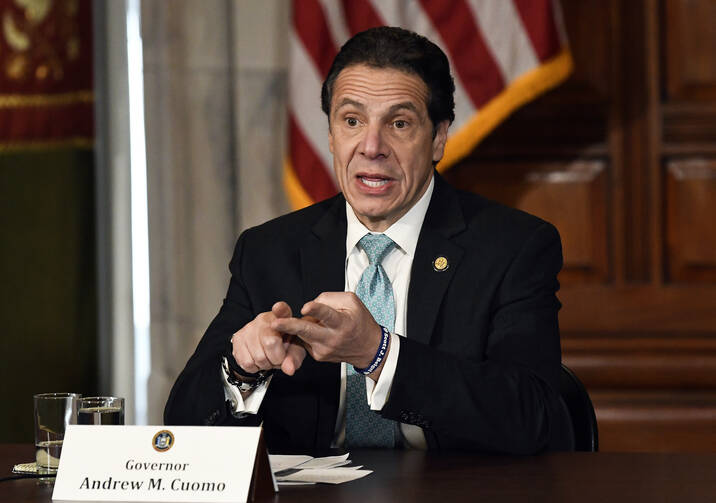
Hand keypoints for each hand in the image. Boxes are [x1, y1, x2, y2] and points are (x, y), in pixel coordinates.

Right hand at [231, 301, 306, 375]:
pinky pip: (247, 362)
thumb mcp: (295, 350)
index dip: (280, 309)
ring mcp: (248, 328)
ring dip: (266, 365)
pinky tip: (258, 360)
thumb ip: (294, 358)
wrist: (264, 347)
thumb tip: (289, 370)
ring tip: (268, 358)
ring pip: (258, 357)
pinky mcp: (237, 338)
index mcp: (282, 317)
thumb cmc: (284, 345)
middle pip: (270, 342)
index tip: (278, 308)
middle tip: (278, 358)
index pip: (282, 310)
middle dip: (277, 358)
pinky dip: (254, 367)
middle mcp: (264, 319)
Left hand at [271, 292, 385, 372]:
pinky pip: (306, 340)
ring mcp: (324, 349)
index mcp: (343, 323)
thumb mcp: (352, 302)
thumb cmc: (360, 322)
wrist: (368, 349)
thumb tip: (311, 304)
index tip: (305, 307)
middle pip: (307, 331)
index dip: (316, 310)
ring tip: (305, 320)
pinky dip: (306, 333)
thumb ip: (329, 299)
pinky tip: (317, 331)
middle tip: (274, 323)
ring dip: (296, 326)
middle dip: (289, 326)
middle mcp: (332, 338)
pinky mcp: (318, 356)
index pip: (327, 315)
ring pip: (303, 334)